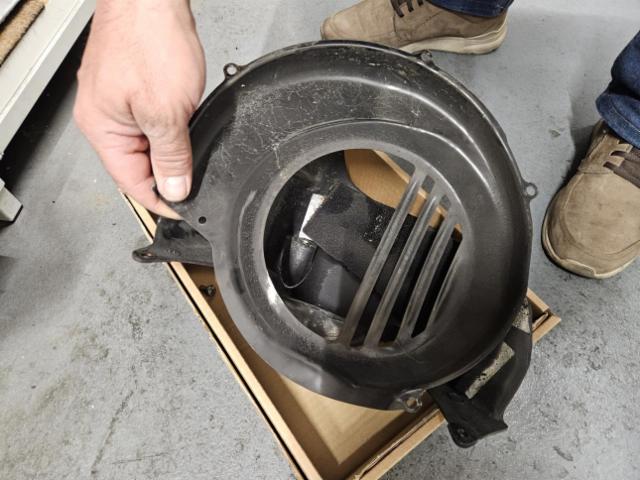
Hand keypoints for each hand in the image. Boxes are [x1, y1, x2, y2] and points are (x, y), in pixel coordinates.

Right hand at [74, 0, 204, 217]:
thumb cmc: (150, 39)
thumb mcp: (167, 111)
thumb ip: (171, 155)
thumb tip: (174, 189)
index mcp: (103, 129)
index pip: (131, 183)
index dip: (161, 201)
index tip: (186, 210)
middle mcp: (104, 117)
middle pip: (138, 166)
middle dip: (168, 175)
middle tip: (196, 177)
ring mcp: (116, 101)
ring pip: (146, 144)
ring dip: (170, 151)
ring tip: (191, 144)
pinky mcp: (132, 87)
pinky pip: (151, 122)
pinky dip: (170, 130)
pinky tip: (186, 122)